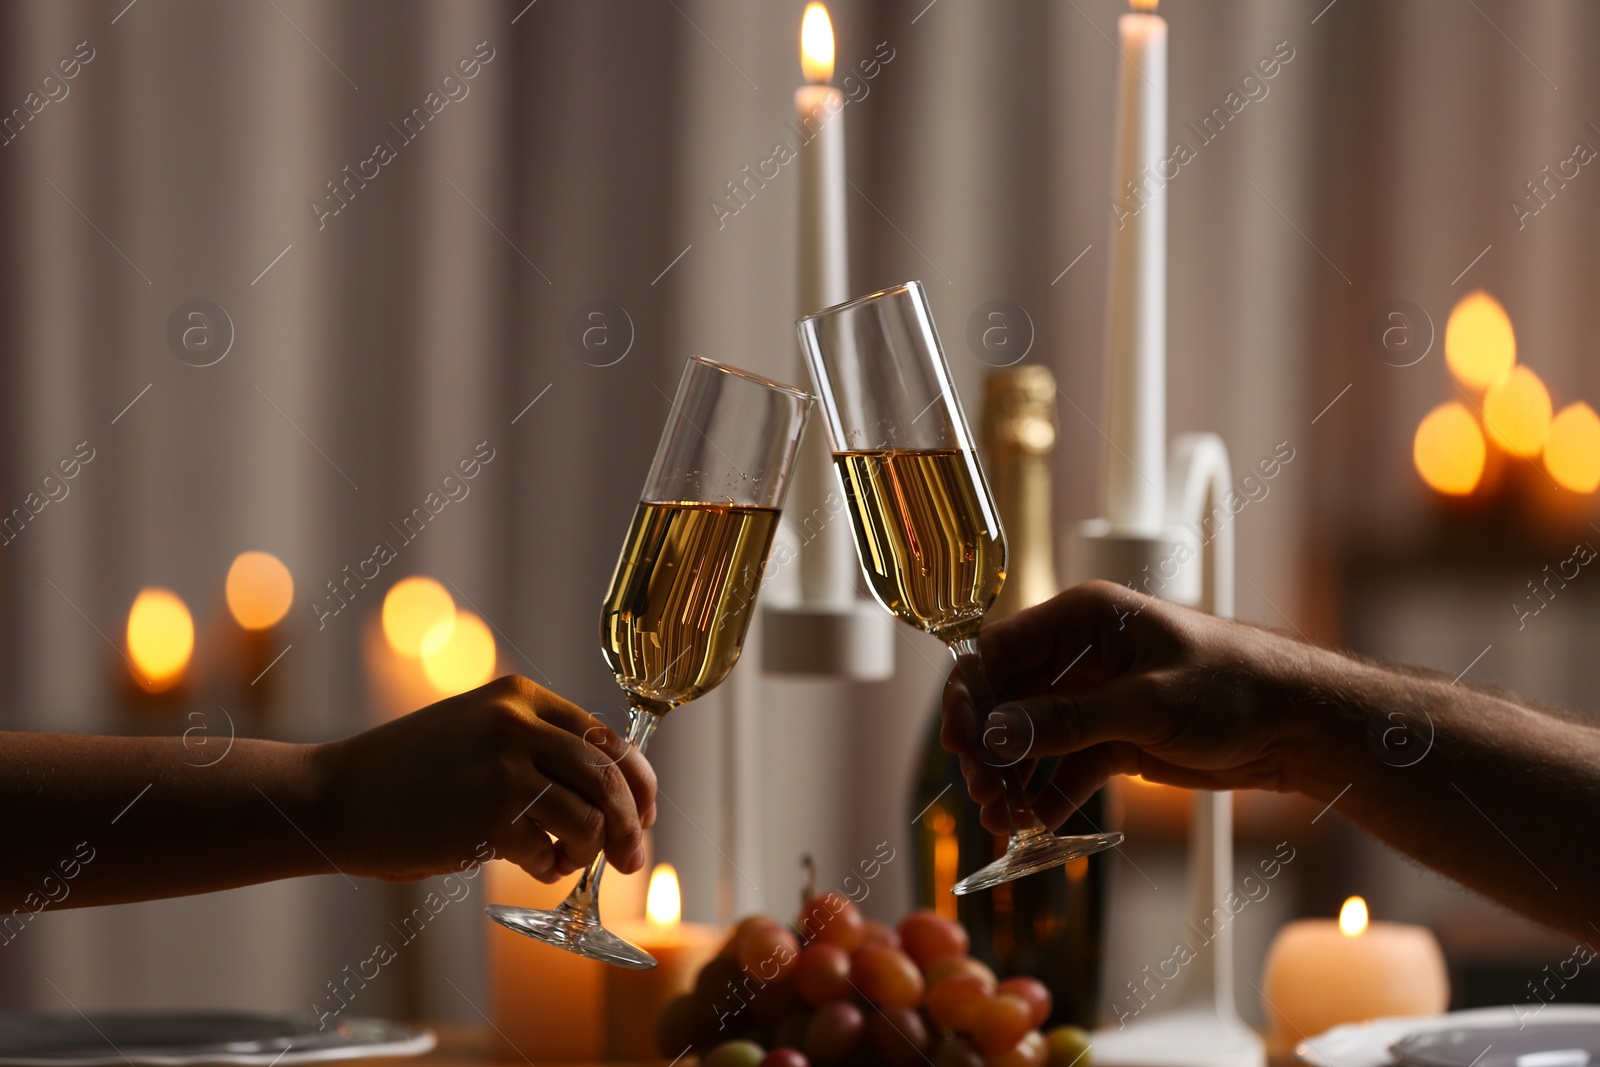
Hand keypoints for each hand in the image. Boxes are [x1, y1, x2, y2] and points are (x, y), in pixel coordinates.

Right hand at [315, 675, 655, 883]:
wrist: (338, 797)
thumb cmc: (412, 774)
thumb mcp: (479, 731)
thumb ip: (538, 745)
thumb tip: (614, 792)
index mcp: (520, 696)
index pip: (608, 738)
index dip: (640, 782)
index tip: (647, 813)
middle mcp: (516, 723)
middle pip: (609, 778)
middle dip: (632, 825)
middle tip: (631, 859)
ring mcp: (502, 768)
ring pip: (588, 818)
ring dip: (587, 852)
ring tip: (562, 861)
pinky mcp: (486, 816)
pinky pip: (549, 852)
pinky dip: (549, 869)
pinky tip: (529, 866)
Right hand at [942, 581, 1317, 834]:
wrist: (1300, 725)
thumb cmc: (1237, 688)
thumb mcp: (1147, 703)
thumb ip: (1066, 720)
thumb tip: (994, 734)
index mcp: (1084, 618)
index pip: (999, 648)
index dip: (971, 696)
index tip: (962, 745)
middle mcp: (1081, 654)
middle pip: (1006, 697)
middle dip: (988, 746)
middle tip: (982, 791)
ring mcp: (1096, 697)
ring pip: (1030, 736)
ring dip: (1012, 776)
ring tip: (1003, 818)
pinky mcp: (1116, 737)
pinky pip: (1065, 765)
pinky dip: (1047, 793)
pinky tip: (1033, 824)